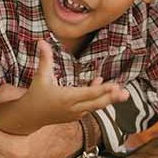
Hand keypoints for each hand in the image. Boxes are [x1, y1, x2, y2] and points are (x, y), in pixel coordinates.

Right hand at [0, 41, 128, 134]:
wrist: (31, 116)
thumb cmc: (36, 94)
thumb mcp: (40, 76)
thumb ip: (44, 59)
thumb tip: (41, 41)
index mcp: (66, 98)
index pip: (88, 94)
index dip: (103, 90)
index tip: (115, 86)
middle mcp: (73, 108)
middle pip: (96, 103)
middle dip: (112, 98)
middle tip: (126, 93)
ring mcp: (75, 113)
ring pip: (96, 106)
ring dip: (109, 98)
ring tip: (123, 93)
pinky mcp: (76, 116)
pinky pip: (90, 106)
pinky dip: (98, 98)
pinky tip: (104, 87)